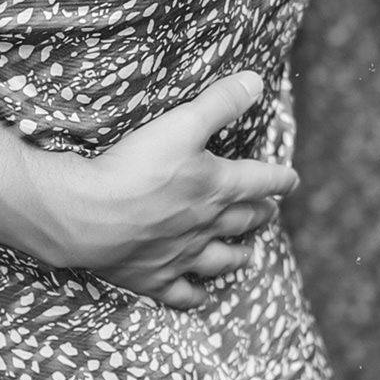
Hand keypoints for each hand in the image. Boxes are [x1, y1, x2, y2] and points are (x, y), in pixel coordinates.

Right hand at [37, 69, 298, 310]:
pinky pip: (182, 293)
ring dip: (237, 255)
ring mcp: (181, 255)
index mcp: (217, 187)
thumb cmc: (135, 167)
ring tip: (248, 254)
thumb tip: (257, 83)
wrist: (88, 214)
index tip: (292, 180)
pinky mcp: (154, 277)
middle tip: (270, 212)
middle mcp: (206, 225)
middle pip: (242, 221)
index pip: (260, 181)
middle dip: (260, 214)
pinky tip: (200, 296)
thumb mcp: (182, 124)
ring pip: (220, 260)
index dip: (279, 179)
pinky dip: (195, 295)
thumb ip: (220, 103)